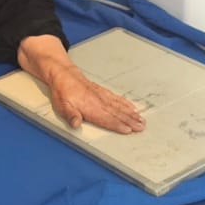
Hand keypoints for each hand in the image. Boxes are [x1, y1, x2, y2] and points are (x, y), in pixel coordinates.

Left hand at [17, 36, 144, 133]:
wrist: (64, 75)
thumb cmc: (62, 92)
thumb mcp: (62, 105)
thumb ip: (70, 115)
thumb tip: (76, 124)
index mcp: (90, 107)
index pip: (107, 118)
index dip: (118, 125)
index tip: (129, 130)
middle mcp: (99, 102)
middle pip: (117, 113)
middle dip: (130, 120)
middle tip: (142, 126)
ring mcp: (102, 96)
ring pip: (120, 106)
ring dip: (131, 114)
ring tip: (141, 119)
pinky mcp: (103, 92)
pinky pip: (117, 98)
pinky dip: (126, 103)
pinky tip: (132, 107)